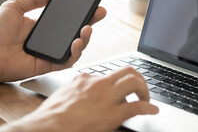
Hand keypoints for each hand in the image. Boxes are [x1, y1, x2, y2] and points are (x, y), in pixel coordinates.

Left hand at [0, 0, 105, 82]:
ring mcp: (52, 53)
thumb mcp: (15, 6)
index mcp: (45, 27)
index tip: (92, 2)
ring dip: (86, 37)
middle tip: (100, 12)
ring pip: (77, 47)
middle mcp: (51, 40)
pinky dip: (76, 52)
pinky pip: (68, 60)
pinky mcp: (50, 65)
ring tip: (87, 28)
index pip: (68, 19)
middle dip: (91, 22)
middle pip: (77, 32)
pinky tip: (76, 42)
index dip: (82, 12)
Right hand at [0, 67, 158, 131]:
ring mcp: (105, 97)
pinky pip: (136, 107)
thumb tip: (87, 92)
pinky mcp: (111, 114)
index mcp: (86, 78)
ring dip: (145, 89)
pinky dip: (148, 107)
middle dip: (139, 79)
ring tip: (147, 99)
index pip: (110, 73)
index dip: (121, 81)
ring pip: (134, 82)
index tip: (125, 88)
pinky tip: (153, 110)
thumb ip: (79, 89)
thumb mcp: (65, 94)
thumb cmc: (51, 115)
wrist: (45, 128)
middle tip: (141, 89)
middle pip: (127, 71)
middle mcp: (98, 83)